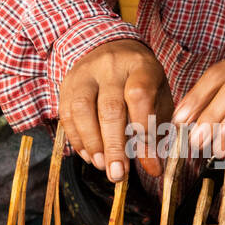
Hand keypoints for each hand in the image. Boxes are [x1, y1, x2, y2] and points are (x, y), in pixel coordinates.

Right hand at [58, 39, 172, 181]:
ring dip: (91, 143)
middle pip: (110, 107)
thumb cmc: (141, 82)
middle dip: (114, 146)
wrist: (113, 50)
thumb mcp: (158, 100)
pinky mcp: (68, 83)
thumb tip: (153, 169)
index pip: (140, 95)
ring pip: (82, 109)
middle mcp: (111, 66)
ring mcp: (86, 73)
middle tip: (118, 174)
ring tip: (102, 165)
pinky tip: (88, 156)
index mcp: (141, 66)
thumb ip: (156, 133)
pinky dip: (76, 139)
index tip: (148, 159)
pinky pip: (66, 113)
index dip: (142, 128)